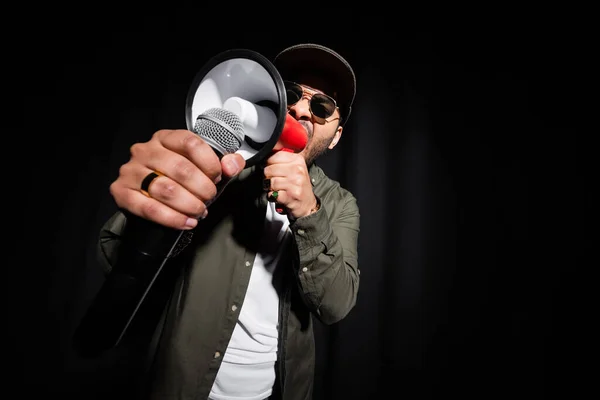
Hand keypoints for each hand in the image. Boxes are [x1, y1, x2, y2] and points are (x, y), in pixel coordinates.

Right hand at [109, 129, 244, 229]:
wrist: (146, 196)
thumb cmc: (177, 179)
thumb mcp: (202, 167)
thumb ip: (223, 164)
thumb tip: (233, 164)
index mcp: (165, 138)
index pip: (190, 143)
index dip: (209, 162)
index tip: (218, 177)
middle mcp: (145, 150)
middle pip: (180, 168)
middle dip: (202, 188)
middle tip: (209, 198)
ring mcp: (131, 171)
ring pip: (166, 189)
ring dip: (189, 205)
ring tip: (200, 212)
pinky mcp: (122, 193)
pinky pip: (149, 209)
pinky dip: (172, 218)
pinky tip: (186, 222)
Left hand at [263, 151, 317, 218]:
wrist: (307, 203)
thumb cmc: (299, 185)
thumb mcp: (295, 168)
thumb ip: (282, 161)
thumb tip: (264, 158)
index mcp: (298, 160)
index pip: (274, 156)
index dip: (268, 163)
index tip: (272, 168)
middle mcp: (297, 170)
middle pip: (269, 169)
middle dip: (268, 176)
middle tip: (274, 180)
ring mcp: (295, 183)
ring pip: (270, 182)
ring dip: (270, 187)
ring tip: (277, 188)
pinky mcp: (290, 196)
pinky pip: (272, 194)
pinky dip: (272, 196)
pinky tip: (278, 195)